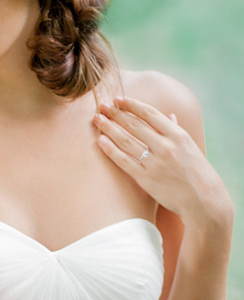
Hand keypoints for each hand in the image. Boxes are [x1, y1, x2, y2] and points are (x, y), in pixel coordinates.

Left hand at [93, 96, 231, 225]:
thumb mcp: (190, 147)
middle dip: (116, 113)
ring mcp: (155, 163)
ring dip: (109, 128)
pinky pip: (124, 161)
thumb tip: (169, 115)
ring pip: (126, 141)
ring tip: (97, 119)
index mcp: (178, 135)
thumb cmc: (198, 173)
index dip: (131, 105)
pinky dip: (111, 150)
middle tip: (102, 106)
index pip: (150, 114)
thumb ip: (176, 130)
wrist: (203, 200)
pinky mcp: (146, 179)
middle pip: (134, 125)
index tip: (118, 99)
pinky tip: (101, 140)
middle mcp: (165, 147)